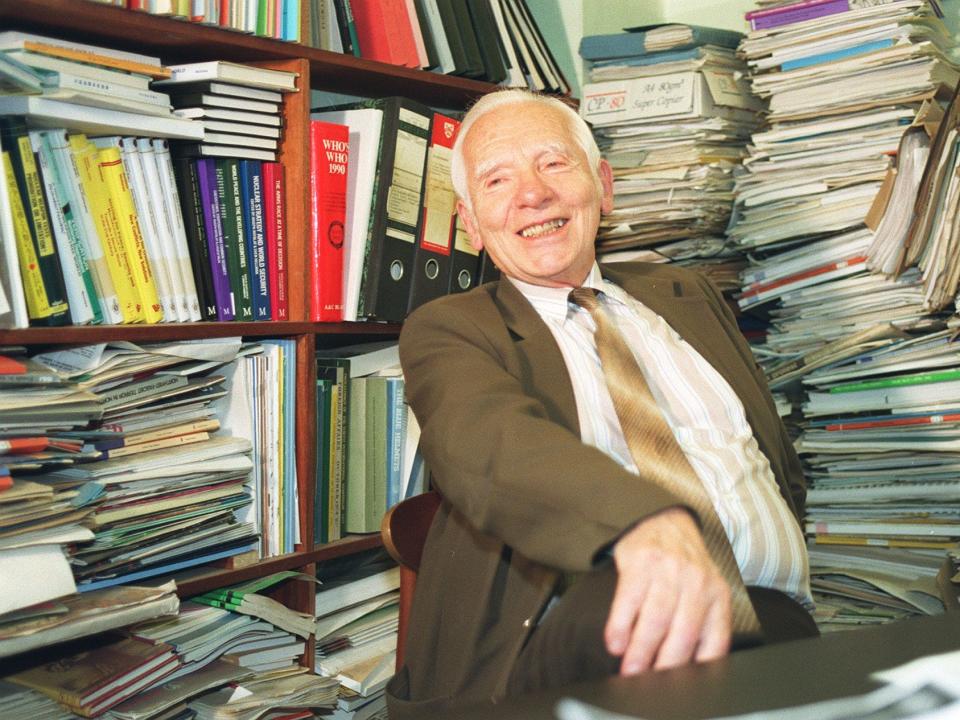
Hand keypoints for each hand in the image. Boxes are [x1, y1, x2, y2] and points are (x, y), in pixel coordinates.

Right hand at [605, 507, 731, 675]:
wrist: (664, 521)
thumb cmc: (683, 567)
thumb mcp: (705, 592)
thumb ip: (703, 625)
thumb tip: (690, 670)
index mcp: (718, 596)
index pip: (713, 640)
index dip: (696, 668)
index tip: (678, 685)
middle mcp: (697, 582)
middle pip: (681, 633)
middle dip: (661, 665)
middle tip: (645, 682)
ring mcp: (669, 570)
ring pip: (655, 619)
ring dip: (639, 650)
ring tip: (628, 669)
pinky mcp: (642, 561)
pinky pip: (629, 600)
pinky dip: (620, 625)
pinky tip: (615, 642)